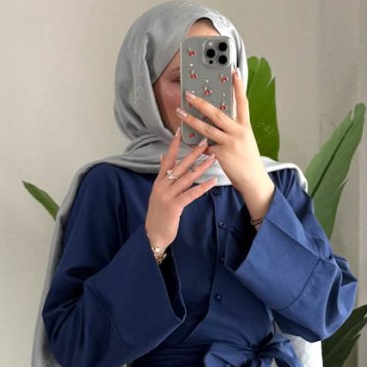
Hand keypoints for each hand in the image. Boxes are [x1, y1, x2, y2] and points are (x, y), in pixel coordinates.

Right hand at [145, 129, 216, 250]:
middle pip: (179, 165)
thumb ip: (162, 176)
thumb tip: (162, 158)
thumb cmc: (159, 214)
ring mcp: (167, 196)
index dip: (174, 145)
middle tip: (205, 141)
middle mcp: (162, 186)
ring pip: (187, 178)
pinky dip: (203, 187)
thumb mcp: (158, 193)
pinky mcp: (174, 206)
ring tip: (213, 158)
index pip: (167, 158)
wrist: (154, 234)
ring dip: (201, 167)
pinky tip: (213, 181)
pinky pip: (191, 194)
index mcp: (159, 181)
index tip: (181, 131)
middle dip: (193, 153)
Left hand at [177, 66, 267, 194]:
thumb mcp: (245, 139)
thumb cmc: (248, 159)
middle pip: (217, 113)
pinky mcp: (221, 155)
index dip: (239, 86)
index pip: (243, 102)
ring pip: (207, 129)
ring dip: (191, 120)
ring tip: (180, 113)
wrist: (253, 180)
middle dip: (201, 103)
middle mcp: (238, 132)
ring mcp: (230, 143)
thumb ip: (234, 128)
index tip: (234, 71)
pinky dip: (196, 143)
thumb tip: (218, 120)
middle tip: (189, 95)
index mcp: (245, 126)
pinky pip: (205, 146)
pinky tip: (186, 138)